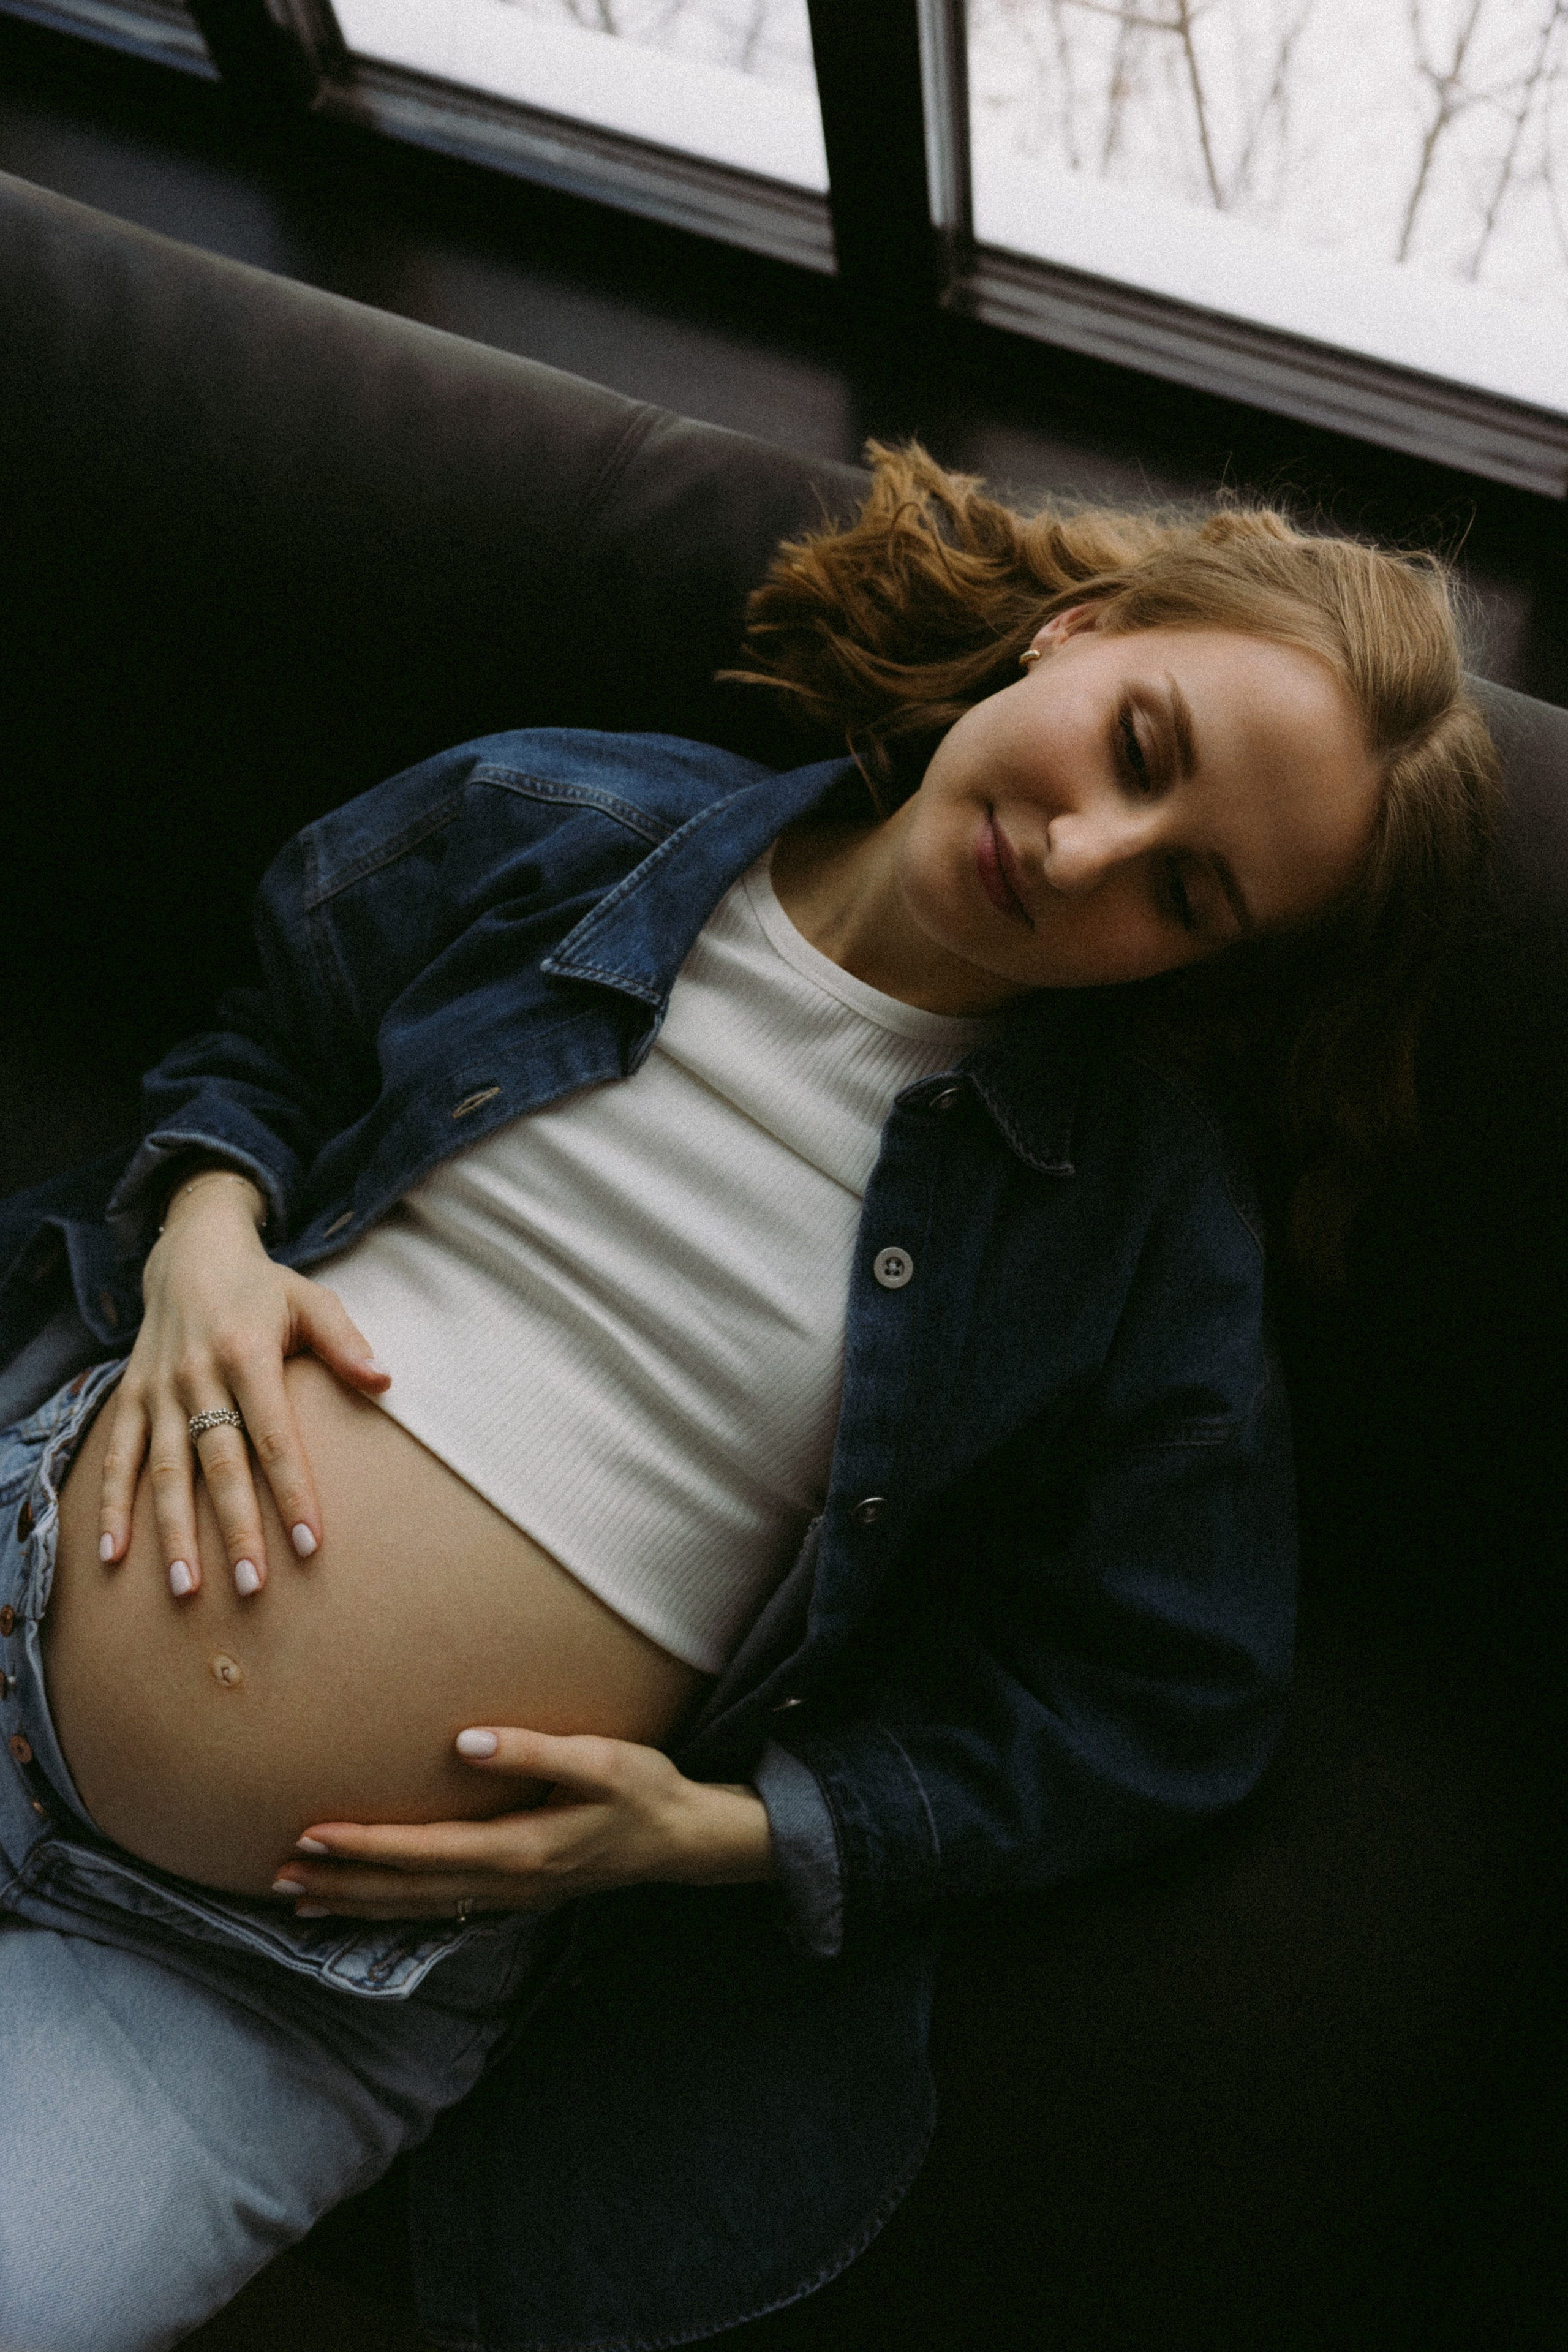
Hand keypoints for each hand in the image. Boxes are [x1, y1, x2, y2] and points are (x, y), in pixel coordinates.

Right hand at [97, 1169, 389, 1597]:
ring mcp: (159, 1391)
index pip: (275, 1436)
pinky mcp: (131, 1399)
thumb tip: (385, 1380)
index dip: (293, 1491)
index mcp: (248, 1354)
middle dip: (236, 1528)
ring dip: (173, 1532)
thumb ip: (345, 1342)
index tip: (310, 1543)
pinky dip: (113, 1506)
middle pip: (220, 1464)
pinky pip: (119, 1458)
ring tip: (187, 1589)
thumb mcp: (311, 1300)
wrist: (190, 1254)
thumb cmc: (263, 1288)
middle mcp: (198, 1377)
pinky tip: (115, 1555)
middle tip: (253, 1585)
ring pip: (167, 1471)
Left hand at [271, 1729, 775, 1921]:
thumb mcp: (602, 1761)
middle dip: (340, 1884)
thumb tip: (465, 1740)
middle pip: (406, 1891)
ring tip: (299, 1899)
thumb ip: (534, 1752)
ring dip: (356, 1904)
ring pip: (416, 1909)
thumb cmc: (643, 1792)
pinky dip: (391, 1911)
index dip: (365, 1846)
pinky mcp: (512, 1894)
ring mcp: (508, 1897)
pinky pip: (436, 1911)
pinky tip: (364, 1906)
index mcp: (520, 1849)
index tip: (311, 1834)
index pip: (423, 1851)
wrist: (681, 1841)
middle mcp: (506, 1882)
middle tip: (277, 1876)